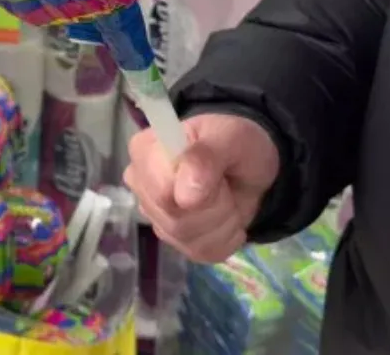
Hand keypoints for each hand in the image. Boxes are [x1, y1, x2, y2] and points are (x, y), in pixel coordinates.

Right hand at [124, 113, 279, 262]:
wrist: (249, 166)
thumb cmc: (234, 143)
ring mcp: (153, 213)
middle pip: (175, 221)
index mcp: (145, 151)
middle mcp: (140, 183)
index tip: (219, 175)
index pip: (163, 192)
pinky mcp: (171, 238)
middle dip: (215, 208)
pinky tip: (227, 218)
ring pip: (188, 240)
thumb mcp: (230, 137)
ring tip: (228, 199)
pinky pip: (199, 253)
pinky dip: (224, 239)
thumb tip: (185, 196)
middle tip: (227, 185)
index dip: (199, 191)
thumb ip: (206, 156)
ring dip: (222, 223)